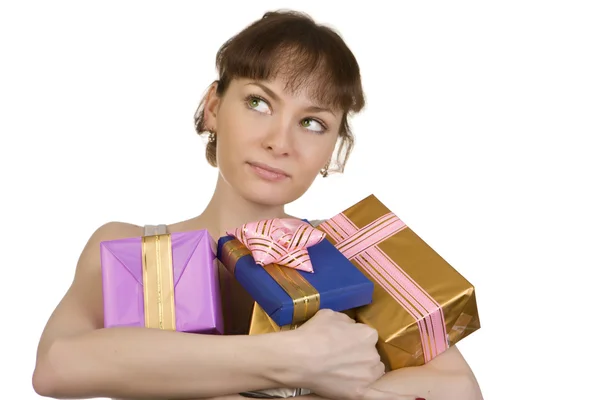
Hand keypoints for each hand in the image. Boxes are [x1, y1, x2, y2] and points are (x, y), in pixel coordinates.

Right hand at [286, 309, 419, 399]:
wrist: (299, 357)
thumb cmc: (313, 334)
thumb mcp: (331, 315)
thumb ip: (347, 321)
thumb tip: (349, 327)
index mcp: (368, 334)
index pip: (367, 337)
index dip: (353, 339)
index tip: (342, 341)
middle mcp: (373, 354)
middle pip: (370, 355)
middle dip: (358, 355)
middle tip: (337, 355)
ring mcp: (368, 374)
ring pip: (370, 372)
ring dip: (360, 371)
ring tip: (338, 369)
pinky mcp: (360, 391)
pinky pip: (382, 396)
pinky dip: (398, 398)